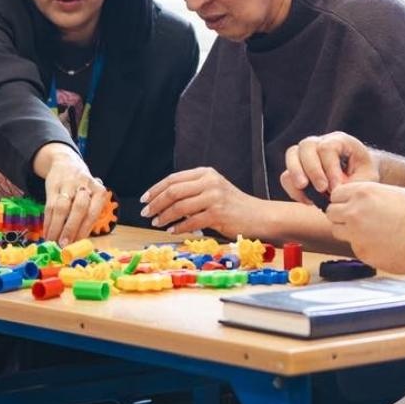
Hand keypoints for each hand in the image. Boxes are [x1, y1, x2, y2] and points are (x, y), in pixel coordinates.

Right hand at [36, 143, 108, 242]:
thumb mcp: (92, 196)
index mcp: (99, 191)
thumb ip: (88, 215)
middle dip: (70, 229)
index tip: (76, 244)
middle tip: (64, 245)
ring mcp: (68, 184)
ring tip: (53, 242)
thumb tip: (78, 242)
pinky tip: (46, 233)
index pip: (93, 212)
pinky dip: (47, 222)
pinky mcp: (53, 185)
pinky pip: (49, 206)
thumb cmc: (83, 187)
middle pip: (78, 209)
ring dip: (56, 227)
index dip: (84, 230)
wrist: (66, 162)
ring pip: (61, 208)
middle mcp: (84, 186)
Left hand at [140, 167, 259, 234]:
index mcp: (206, 173)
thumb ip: (192, 191)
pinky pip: (191, 222)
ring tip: (156, 223)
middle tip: (145, 213)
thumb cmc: (234, 206)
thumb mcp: (213, 190)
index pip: (173, 179)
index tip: (145, 199)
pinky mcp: (218, 214)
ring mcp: (214, 197)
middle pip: (173, 191)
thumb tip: (163, 202)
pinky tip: (172, 231)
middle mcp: (209, 182)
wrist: (259, 216)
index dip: (156, 189)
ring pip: (179, 207)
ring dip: (164, 217)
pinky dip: (178, 227)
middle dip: (155, 203)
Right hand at [281, 131, 379, 205]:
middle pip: (307, 145)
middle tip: (321, 188)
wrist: (359, 175)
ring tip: (304, 188)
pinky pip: (286, 174)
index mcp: (339, 140)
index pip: (328, 148)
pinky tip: (307, 201)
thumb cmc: (364, 174)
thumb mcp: (366, 177)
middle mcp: (320, 142)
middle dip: (312, 169)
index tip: (337, 187)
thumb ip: (352, 183)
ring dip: (296, 173)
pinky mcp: (297, 168)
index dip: (330, 168)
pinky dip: (292, 188)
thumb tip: (334, 191)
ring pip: (292, 154)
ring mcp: (306, 153)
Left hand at [324, 181, 404, 273]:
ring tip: (368, 231)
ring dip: (347, 231)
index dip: (343, 199)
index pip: (335, 194)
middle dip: (341, 215)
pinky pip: (353, 246)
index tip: (350, 203)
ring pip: (337, 231)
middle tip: (356, 219)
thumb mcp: (394, 192)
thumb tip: (357, 198)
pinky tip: (379, 243)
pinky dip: (362, 245)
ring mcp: (356, 234)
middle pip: (331, 213)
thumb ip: (370, 194)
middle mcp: (354, 213)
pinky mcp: (361, 252)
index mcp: (363, 193)